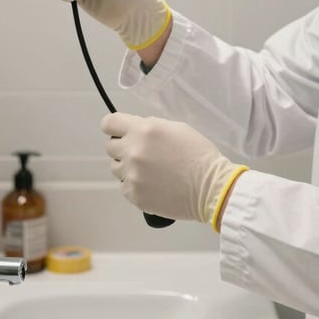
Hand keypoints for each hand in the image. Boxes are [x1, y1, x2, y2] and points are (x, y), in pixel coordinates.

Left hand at [102, 113, 248, 228]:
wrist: (209, 187)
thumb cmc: (198, 153)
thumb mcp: (176, 128)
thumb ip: (150, 127)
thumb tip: (134, 131)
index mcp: (143, 130)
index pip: (109, 123)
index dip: (114, 126)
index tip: (120, 131)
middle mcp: (133, 151)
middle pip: (111, 146)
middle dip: (124, 147)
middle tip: (143, 152)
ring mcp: (131, 175)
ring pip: (116, 167)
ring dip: (128, 166)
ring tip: (150, 170)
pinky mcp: (133, 195)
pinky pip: (124, 185)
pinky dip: (135, 184)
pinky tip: (153, 183)